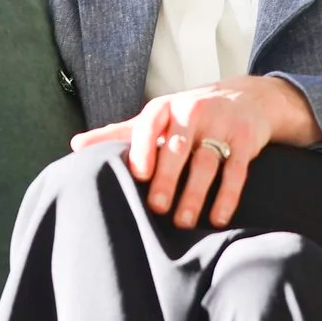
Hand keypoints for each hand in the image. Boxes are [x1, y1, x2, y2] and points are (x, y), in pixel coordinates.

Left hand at [69, 76, 321, 230]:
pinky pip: (236, 171)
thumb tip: (75, 145)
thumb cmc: (188, 116)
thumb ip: (119, 134)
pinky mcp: (246, 139)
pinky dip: (226, 197)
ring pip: (206, 162)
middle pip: (178, 147)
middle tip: (157, 208)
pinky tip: (217, 218)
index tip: (136, 175)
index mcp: (165, 107)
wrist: (246, 98)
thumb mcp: (156, 119)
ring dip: (195, 194)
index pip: (150, 123)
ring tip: (183, 223)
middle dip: (167, 178)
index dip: (143, 147)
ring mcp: (222, 124)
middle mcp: (193, 111)